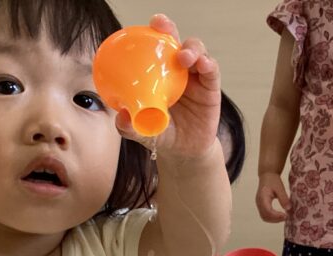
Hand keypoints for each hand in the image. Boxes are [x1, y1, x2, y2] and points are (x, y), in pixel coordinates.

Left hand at [115, 15, 220, 160]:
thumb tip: (121, 116)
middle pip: (174, 41)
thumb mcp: (141, 131)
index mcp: (156, 73)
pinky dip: (208, 64)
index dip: (148, 33)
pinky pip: (212, 71)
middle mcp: (176, 69)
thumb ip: (129, 126)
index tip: (141, 28)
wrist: (183, 152)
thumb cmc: (160, 135)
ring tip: (184, 57)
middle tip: (162, 26)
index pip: (152, 46)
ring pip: (196, 51)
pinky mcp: (211, 87)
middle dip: (168, 28)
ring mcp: (194, 76)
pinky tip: (204, 65)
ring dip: (191, 49)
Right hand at [256, 173, 290, 222]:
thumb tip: (288, 209)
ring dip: (274, 220)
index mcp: (263, 197)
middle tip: (286, 217)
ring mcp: (259, 204)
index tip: (286, 216)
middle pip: (265, 216)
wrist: (267, 175)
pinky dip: (272, 218)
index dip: (276, 216)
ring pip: (264, 217)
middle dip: (275, 219)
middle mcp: (259, 202)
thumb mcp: (280, 188)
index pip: (268, 211)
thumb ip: (283, 198)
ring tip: (283, 217)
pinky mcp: (260, 205)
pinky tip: (279, 215)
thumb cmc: (273, 180)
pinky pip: (264, 215)